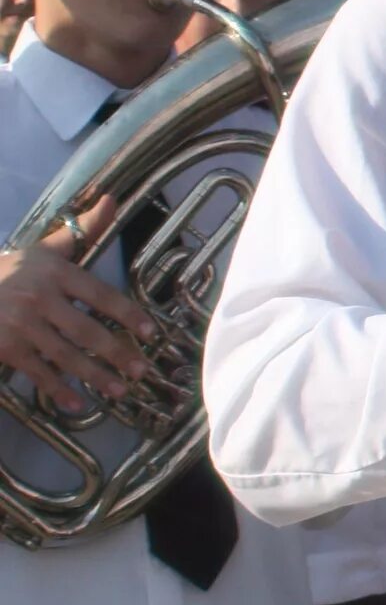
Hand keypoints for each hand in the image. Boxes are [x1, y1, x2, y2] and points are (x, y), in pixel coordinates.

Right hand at [0, 201, 154, 412]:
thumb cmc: (9, 271)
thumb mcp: (43, 249)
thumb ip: (80, 231)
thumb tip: (112, 200)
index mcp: (53, 271)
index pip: (100, 294)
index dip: (128, 314)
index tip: (151, 332)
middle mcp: (38, 297)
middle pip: (87, 330)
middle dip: (118, 353)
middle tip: (142, 370)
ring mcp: (19, 324)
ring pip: (65, 356)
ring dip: (95, 376)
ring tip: (120, 391)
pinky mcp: (4, 347)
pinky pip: (37, 372)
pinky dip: (58, 390)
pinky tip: (77, 404)